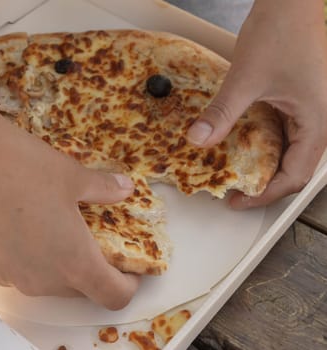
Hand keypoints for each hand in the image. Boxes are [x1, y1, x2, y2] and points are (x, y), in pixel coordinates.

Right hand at [0, 0, 138, 309]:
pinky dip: (26, 257)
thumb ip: (103, 189)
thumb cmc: (21, 165)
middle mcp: (41, 280)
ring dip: (56, 265)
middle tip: (91, 240)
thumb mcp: (72, 175)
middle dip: (91, 271)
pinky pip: (14, 270)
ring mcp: (8, 276)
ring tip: (53, 230)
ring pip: (44, 282)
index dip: (128, 285)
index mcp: (73, 262)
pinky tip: (19, 225)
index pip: (113, 295)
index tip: (130, 270)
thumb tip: (123, 188)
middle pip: (78, 290)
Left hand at [187, 0, 326, 208]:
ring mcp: (310, 112)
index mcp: (317, 122)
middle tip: (232, 191)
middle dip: (263, 185)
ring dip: (262, 166)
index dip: (264, 195)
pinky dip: (262, 145)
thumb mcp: (246, 79)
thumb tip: (197, 141)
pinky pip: (282, 133)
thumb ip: (223, 113)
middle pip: (293, 169)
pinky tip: (239, 146)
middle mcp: (319, 121)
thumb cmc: (280, 32)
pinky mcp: (297, 101)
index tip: (237, 200)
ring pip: (288, 153)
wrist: (291, 1)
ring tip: (233, 174)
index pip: (294, 177)